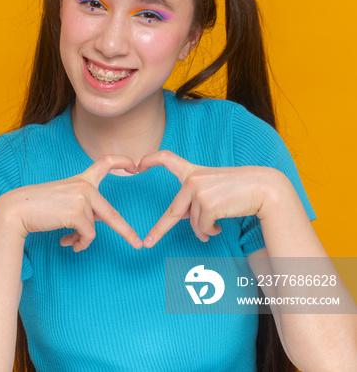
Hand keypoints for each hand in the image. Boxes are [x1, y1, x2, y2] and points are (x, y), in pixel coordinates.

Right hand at [0, 154, 142, 251]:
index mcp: (82, 179)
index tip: (135, 166)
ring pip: (93, 229)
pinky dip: (79, 243)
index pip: (106, 162)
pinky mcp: (77, 212)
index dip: (122, 162)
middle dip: (126, 232)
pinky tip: (66, 243)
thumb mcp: (65, 201)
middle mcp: (85, 185)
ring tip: (70, 242)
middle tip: (137, 244)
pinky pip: (87, 235)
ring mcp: (82, 197)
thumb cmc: (39, 207)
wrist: (18, 210)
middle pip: (111, 213)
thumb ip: (84, 207)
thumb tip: (99, 224)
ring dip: (82, 239)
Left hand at [137, 150, 281, 246]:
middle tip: (148, 244)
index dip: (151, 160)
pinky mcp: (208, 205)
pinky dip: (211, 231)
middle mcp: (192, 180)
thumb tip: (180, 218)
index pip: (167, 158)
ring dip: (204, 230)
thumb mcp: (212, 188)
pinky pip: (204, 228)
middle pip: (173, 211)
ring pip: (193, 224)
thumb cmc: (238, 189)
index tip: (137, 165)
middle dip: (160, 230)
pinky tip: (220, 227)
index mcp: (192, 171)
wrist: (262, 188)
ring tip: (216, 227)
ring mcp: (199, 192)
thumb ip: (194, 199)